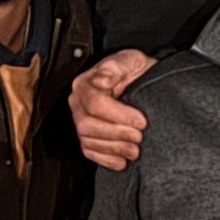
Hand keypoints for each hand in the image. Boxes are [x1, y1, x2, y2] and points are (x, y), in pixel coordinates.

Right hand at [71, 49, 157, 170]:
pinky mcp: (88, 137)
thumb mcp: (128, 60)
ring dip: (114, 148)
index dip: (119, 115)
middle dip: (117, 133)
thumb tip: (103, 79)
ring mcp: (81, 121)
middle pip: (88, 125)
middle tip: (139, 136)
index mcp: (85, 84)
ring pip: (88, 141)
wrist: (140, 80)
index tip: (141, 120)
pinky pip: (89, 152)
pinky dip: (106, 160)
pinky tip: (123, 160)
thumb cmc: (132, 70)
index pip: (94, 103)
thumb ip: (115, 67)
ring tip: (135, 149)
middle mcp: (78, 104)